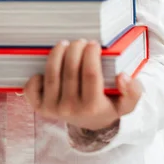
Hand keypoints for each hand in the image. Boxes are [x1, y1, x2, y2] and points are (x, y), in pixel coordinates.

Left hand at [24, 39, 142, 130]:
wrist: (90, 123)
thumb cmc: (107, 106)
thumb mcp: (126, 104)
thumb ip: (133, 92)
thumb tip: (123, 77)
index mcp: (92, 106)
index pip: (90, 73)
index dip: (91, 54)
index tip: (94, 44)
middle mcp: (71, 109)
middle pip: (70, 71)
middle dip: (75, 49)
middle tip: (80, 41)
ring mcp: (53, 109)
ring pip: (51, 75)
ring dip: (56, 54)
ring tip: (64, 44)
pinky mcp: (40, 107)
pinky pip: (31, 89)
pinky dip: (35, 76)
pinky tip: (45, 66)